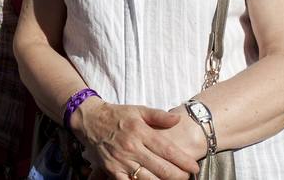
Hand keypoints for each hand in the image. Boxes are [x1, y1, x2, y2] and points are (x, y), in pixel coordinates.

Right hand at [73, 99, 200, 179]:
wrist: (89, 120)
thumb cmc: (117, 115)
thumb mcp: (138, 110)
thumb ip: (159, 116)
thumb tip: (178, 120)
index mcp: (140, 131)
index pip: (167, 149)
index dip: (183, 160)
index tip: (194, 167)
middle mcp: (131, 147)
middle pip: (161, 168)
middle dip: (178, 175)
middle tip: (187, 177)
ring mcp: (121, 161)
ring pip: (148, 179)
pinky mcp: (112, 170)